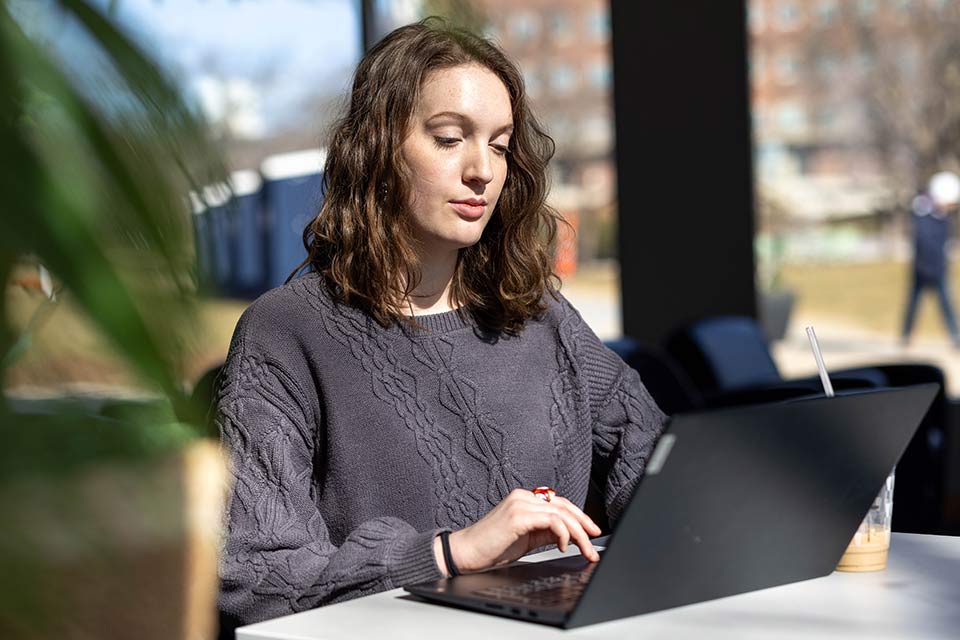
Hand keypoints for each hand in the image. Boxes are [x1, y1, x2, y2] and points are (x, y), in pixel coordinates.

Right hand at [434, 488, 601, 575]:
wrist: (466, 552)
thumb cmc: (491, 547)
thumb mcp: (525, 538)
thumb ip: (544, 532)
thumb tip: (567, 535)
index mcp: (524, 499)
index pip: (560, 504)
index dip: (579, 517)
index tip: (591, 532)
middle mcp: (523, 497)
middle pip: (564, 506)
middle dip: (584, 525)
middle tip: (594, 543)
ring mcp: (520, 504)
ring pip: (561, 514)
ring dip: (578, 534)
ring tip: (584, 550)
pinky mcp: (518, 516)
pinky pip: (551, 520)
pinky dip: (562, 534)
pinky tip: (562, 546)